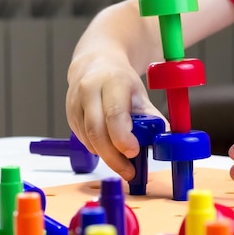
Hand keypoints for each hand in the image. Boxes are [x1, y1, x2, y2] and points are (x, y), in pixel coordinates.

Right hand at [66, 50, 166, 180]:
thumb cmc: (120, 81)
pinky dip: (97, 149)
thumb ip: (151, 117)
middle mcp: (89, 90)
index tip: (134, 152)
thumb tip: (163, 141)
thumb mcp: (139, 94)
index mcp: (112, 81)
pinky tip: (109, 149)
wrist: (95, 63)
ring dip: (106, 156)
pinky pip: (82, 139)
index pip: (114, 114)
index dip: (123, 137)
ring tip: (123, 163)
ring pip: (88, 139)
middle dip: (113, 157)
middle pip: (97, 131)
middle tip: (129, 171)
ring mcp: (75, 103)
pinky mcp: (69, 114)